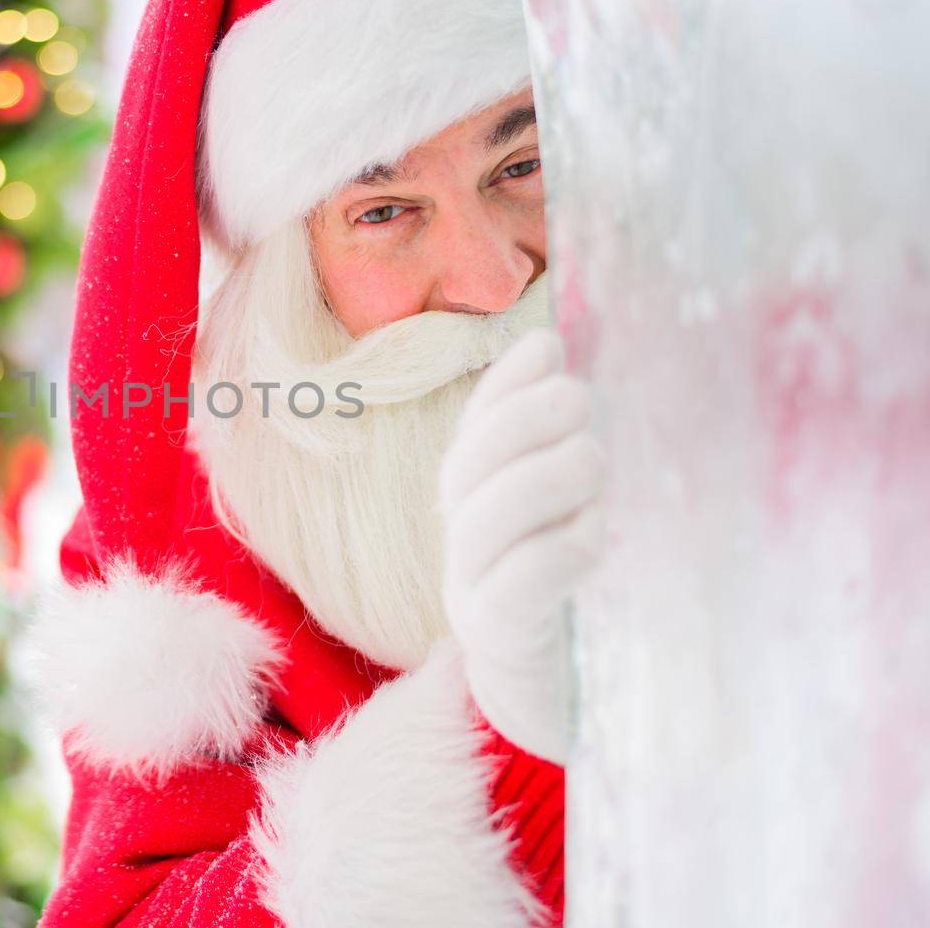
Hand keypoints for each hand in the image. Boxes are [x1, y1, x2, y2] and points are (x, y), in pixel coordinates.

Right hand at [438, 328, 605, 763]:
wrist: (556, 709)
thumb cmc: (575, 601)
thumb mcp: (572, 519)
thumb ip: (571, 456)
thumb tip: (575, 370)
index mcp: (476, 507)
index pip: (474, 430)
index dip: (503, 385)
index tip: (548, 344)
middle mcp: (463, 544)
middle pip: (467, 467)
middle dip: (520, 421)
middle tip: (581, 401)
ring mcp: (473, 592)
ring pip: (482, 519)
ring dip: (538, 477)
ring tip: (593, 460)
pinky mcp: (502, 641)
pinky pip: (514, 586)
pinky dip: (553, 551)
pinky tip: (592, 537)